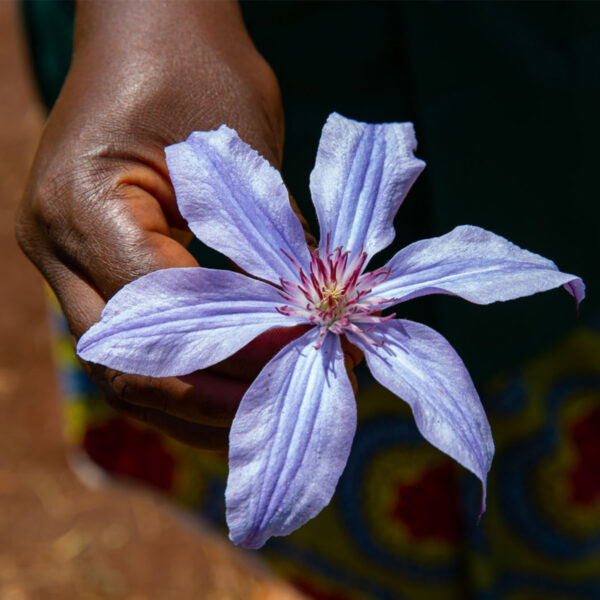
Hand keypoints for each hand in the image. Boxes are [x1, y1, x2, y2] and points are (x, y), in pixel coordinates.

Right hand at [16, 0, 317, 449]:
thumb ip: (263, 244)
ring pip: (122, 370)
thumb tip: (304, 327)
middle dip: (210, 403)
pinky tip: (231, 383)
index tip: (305, 357)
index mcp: (86, 209)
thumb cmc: (199, 66)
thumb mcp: (242, 148)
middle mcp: (58, 247)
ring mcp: (66, 261)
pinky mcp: (90, 265)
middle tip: (283, 408)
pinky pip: (132, 342)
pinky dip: (181, 373)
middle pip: (126, 367)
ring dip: (193, 404)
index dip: (236, 353)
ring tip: (261, 413)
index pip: (161, 317)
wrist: (149, 22)